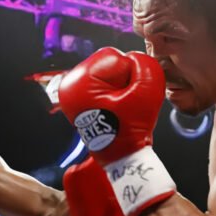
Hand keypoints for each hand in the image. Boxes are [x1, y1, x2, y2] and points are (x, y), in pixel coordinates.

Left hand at [59, 48, 174, 215]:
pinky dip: (115, 92)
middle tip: (124, 104)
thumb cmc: (131, 130)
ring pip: (109, 72)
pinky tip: (117, 109)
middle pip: (109, 63)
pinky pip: (105, 82)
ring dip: (121, 86)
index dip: (130, 75)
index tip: (127, 98)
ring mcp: (73, 92)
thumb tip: (135, 58)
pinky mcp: (81, 98)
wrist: (122, 158)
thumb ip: (146, 67)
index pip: (114, 57)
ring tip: (121, 108)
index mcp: (77, 82)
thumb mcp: (146, 94)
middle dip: (124, 79)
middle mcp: (69, 85)